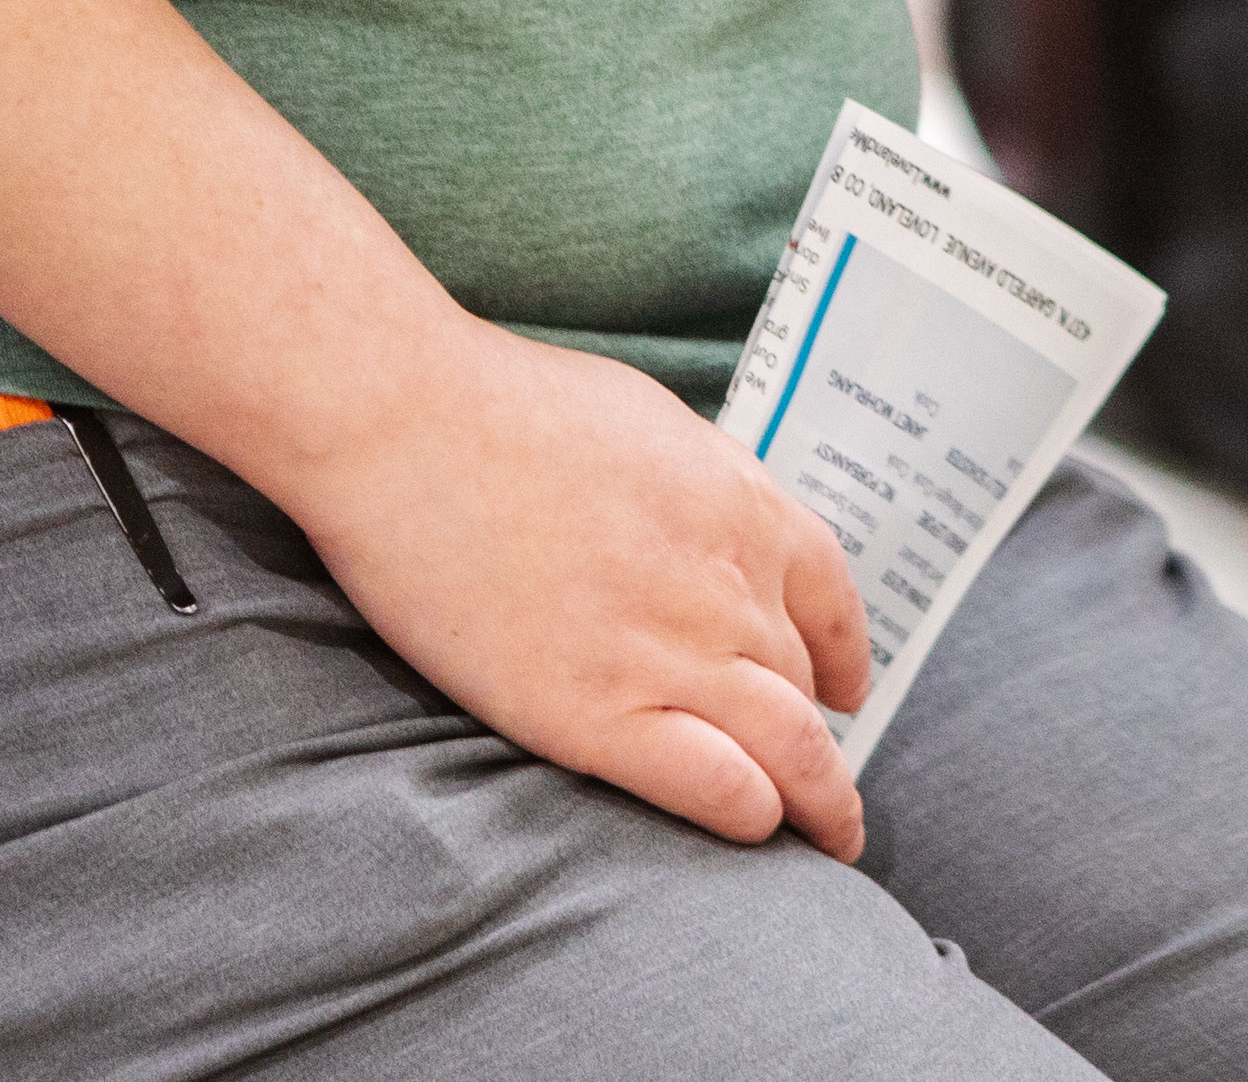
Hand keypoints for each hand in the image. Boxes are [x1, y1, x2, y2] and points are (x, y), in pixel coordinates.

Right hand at [280, 322, 874, 852]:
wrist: (404, 422)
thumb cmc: (503, 406)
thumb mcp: (646, 422)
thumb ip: (702, 486)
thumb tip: (724, 528)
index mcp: (741, 507)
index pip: (833, 604)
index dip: (843, 657)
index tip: (842, 692)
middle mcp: (725, 586)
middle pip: (805, 689)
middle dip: (820, 742)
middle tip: (817, 782)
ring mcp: (668, 654)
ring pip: (789, 752)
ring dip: (818, 804)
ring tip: (824, 841)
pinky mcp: (597, 716)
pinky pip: (716, 788)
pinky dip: (751, 815)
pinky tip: (748, 826)